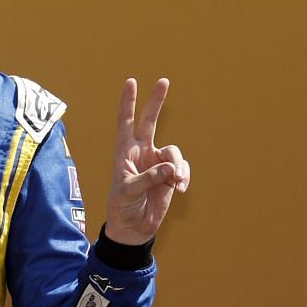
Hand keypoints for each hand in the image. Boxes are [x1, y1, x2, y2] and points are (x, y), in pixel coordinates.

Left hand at [102, 78, 190, 244]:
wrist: (134, 226)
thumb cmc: (123, 206)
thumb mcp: (129, 191)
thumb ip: (149, 178)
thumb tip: (172, 169)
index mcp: (124, 151)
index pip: (125, 122)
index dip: (128, 103)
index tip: (131, 82)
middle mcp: (142, 152)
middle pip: (150, 120)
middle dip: (156, 101)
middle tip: (163, 80)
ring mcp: (158, 162)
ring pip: (173, 152)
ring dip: (177, 167)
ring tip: (174, 185)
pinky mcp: (171, 174)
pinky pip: (183, 167)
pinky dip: (184, 176)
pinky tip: (180, 189)